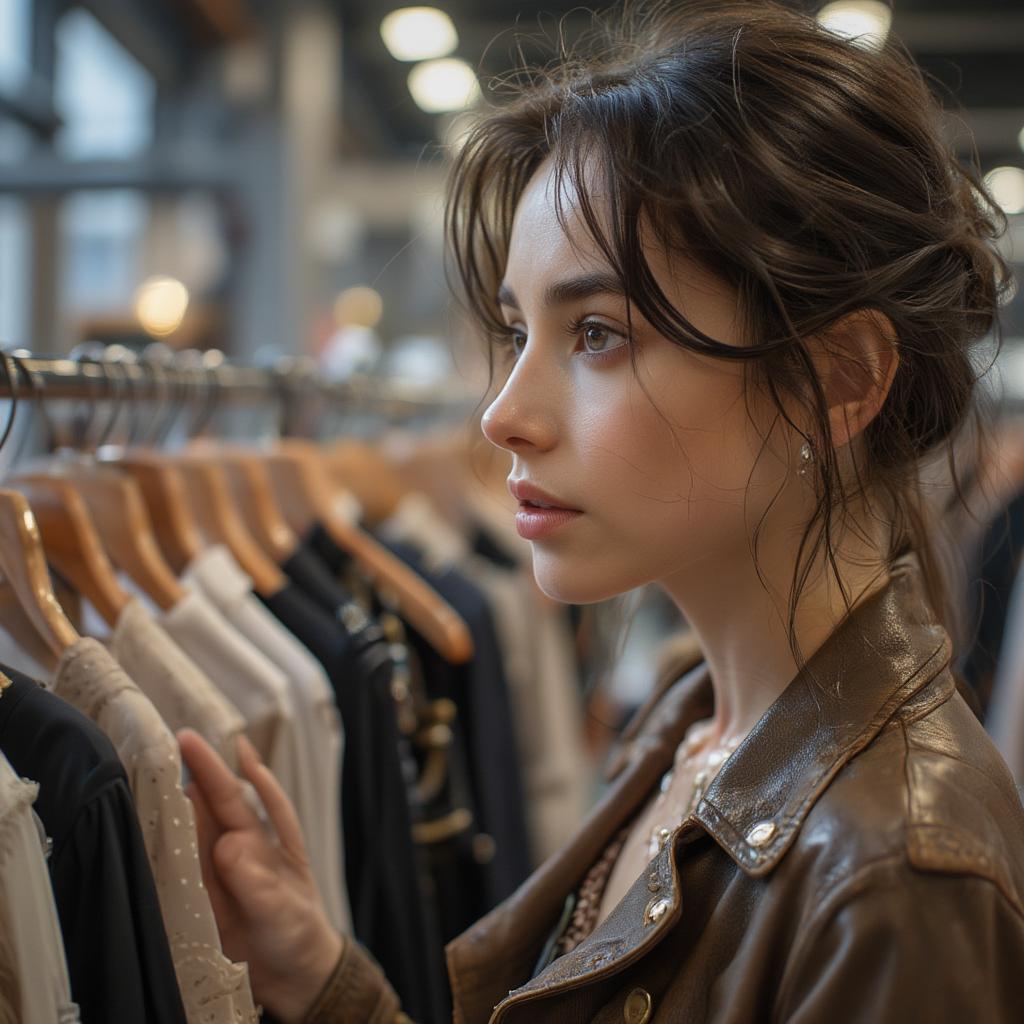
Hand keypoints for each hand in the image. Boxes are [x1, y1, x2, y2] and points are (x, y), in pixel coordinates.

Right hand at [178, 728, 342, 1023]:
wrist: (296, 979)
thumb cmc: (299, 935)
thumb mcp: (282, 910)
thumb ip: (256, 882)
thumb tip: (227, 845)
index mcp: (269, 840)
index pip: (242, 796)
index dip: (223, 768)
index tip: (201, 741)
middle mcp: (244, 848)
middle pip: (216, 804)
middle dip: (198, 771)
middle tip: (173, 740)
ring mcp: (221, 871)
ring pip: (195, 829)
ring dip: (178, 804)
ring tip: (153, 774)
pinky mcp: (203, 898)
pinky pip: (180, 869)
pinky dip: (165, 849)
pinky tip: (150, 832)